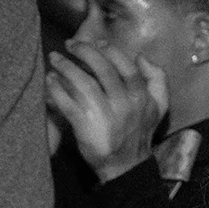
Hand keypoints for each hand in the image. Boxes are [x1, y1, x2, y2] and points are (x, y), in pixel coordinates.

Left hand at [46, 40, 167, 182]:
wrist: (126, 166)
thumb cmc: (139, 133)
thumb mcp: (158, 107)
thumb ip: (157, 80)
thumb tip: (142, 57)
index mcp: (142, 98)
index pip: (126, 67)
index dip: (110, 51)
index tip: (97, 42)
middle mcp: (126, 105)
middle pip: (103, 70)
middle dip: (85, 52)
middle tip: (70, 44)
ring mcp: (105, 116)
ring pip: (84, 83)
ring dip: (66, 67)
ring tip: (55, 58)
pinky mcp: (86, 126)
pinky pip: (68, 103)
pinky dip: (56, 89)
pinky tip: (50, 80)